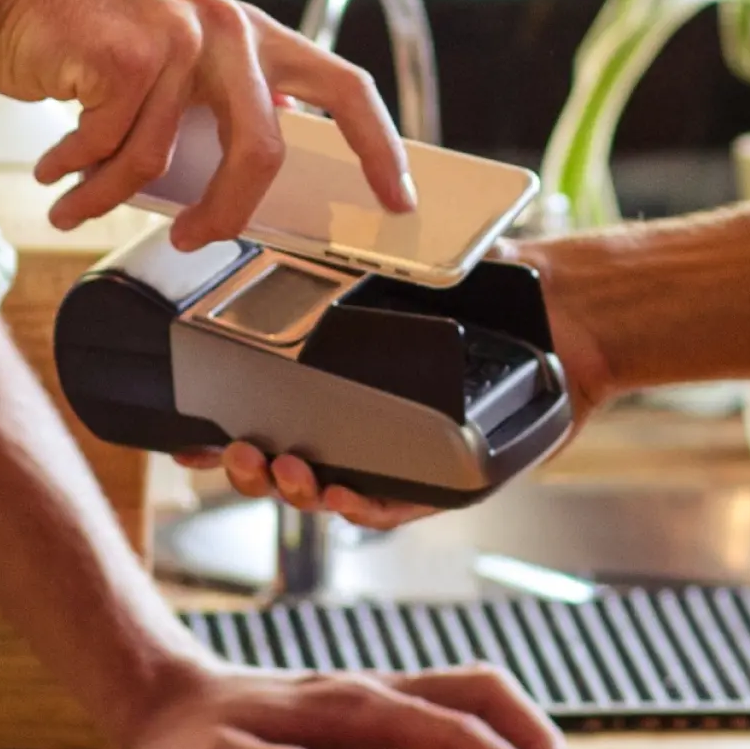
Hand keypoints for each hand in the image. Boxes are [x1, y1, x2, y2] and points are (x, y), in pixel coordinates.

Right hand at [0, 0, 415, 247]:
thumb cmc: (81, 39)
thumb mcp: (170, 70)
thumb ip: (214, 111)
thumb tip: (245, 190)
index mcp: (250, 35)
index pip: (342, 87)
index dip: (379, 145)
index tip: (398, 197)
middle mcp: (228, 29)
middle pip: (265, 149)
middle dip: (230, 210)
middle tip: (195, 239)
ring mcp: (182, 36)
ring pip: (162, 163)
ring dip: (107, 194)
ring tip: (74, 199)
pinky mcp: (133, 54)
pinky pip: (113, 151)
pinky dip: (76, 173)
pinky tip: (54, 165)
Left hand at [130, 663, 576, 748]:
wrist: (168, 695)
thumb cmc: (188, 741)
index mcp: (347, 707)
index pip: (448, 728)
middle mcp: (369, 687)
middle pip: (477, 687)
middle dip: (533, 730)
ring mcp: (371, 689)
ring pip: (468, 685)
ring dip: (519, 721)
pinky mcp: (366, 701)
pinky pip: (447, 700)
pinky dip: (489, 723)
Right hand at [175, 237, 611, 528]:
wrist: (564, 312)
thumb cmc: (486, 283)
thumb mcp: (397, 265)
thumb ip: (336, 265)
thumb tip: (269, 243)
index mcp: (339, 376)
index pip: (265, 408)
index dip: (221, 425)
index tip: (185, 436)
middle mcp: (362, 419)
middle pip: (284, 459)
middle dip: (247, 467)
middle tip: (233, 453)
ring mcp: (400, 451)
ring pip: (329, 489)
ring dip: (295, 488)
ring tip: (282, 469)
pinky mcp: (447, 478)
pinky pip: (394, 504)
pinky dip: (363, 505)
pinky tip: (341, 493)